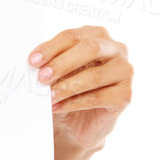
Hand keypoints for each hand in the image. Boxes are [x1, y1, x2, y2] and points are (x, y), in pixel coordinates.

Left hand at [28, 24, 132, 152]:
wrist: (77, 123)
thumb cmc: (67, 89)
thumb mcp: (57, 72)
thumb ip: (50, 63)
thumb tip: (35, 63)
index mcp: (97, 35)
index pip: (74, 36)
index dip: (52, 47)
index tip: (33, 61)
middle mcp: (116, 49)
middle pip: (91, 48)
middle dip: (63, 63)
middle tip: (42, 77)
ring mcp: (124, 71)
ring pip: (94, 76)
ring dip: (67, 87)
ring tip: (48, 97)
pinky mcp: (125, 95)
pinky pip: (98, 97)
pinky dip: (74, 103)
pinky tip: (58, 106)